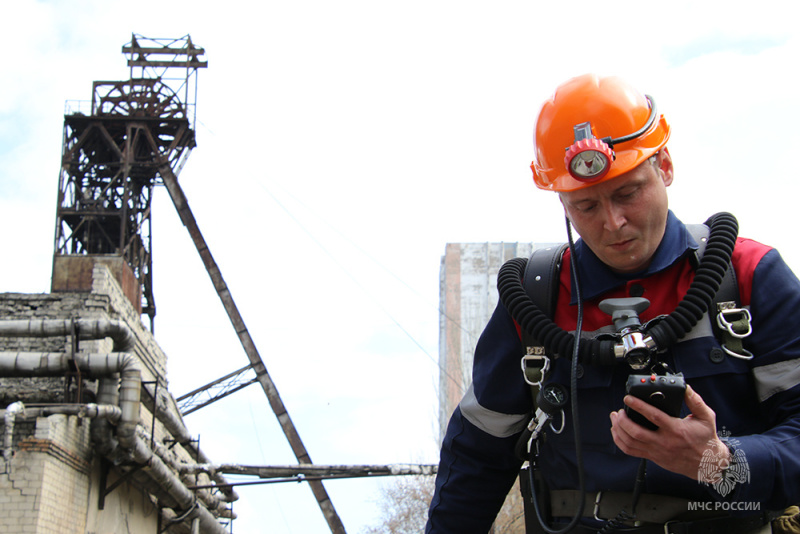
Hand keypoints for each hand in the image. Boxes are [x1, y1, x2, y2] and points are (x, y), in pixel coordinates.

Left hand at [609, 385, 729, 480]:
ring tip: (615, 418)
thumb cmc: (706, 439)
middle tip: (619, 410)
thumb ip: (695, 400)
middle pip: (636, 432)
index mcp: (676, 430)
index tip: (628, 398)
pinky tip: (617, 431)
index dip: (639, 406)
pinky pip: (631, 451)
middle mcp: (664, 442)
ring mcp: (657, 451)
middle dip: (622, 420)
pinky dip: (620, 441)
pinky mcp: (653, 457)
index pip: (654, 417)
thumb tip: (685, 386)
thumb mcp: (705, 417)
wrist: (708, 464)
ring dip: (618, 429)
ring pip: (630, 442)